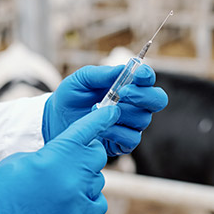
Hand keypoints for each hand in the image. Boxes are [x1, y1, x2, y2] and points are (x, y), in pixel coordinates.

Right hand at [0, 106, 120, 213]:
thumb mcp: (22, 159)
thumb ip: (52, 153)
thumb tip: (69, 156)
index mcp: (56, 154)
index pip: (87, 129)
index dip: (101, 118)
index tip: (111, 112)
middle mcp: (73, 175)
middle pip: (96, 155)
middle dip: (86, 154)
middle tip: (70, 161)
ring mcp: (78, 199)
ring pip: (97, 180)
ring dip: (84, 179)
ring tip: (60, 187)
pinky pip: (98, 202)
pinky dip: (89, 199)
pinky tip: (71, 201)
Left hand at [42, 65, 167, 155]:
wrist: (55, 122)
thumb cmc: (71, 98)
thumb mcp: (81, 80)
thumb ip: (101, 74)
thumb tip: (122, 69)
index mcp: (128, 86)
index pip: (148, 79)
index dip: (147, 75)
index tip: (137, 74)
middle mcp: (135, 105)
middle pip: (158, 100)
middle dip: (143, 96)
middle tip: (123, 93)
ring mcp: (131, 125)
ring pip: (143, 119)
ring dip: (122, 114)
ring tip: (99, 110)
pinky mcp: (123, 143)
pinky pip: (132, 139)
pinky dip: (117, 132)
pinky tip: (101, 128)